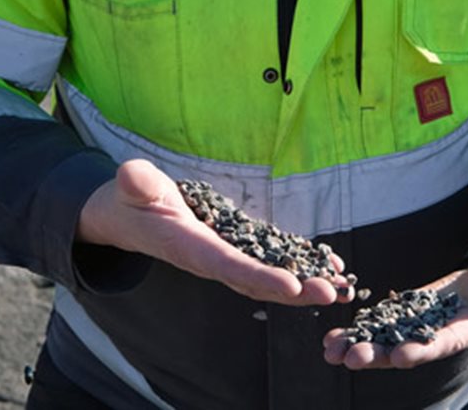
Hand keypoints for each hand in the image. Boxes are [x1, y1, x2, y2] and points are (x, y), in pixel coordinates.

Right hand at [77, 158, 350, 306]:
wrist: (127, 216)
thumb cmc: (130, 198)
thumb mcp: (131, 186)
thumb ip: (136, 184)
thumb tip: (130, 176)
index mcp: (189, 246)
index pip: (228, 265)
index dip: (260, 276)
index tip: (292, 285)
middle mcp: (210, 258)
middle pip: (256, 280)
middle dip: (294, 289)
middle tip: (331, 292)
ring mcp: (223, 255)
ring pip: (267, 275)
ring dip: (303, 283)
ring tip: (340, 287)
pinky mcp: (232, 246)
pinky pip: (268, 260)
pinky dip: (297, 264)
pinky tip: (326, 267)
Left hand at [323, 251, 467, 369]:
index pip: (444, 341)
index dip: (421, 350)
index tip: (398, 356)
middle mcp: (444, 330)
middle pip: (408, 346)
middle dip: (379, 354)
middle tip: (348, 358)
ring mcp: (427, 321)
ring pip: (391, 337)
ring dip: (361, 345)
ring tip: (330, 351)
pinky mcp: (417, 308)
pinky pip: (387, 321)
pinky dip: (363, 329)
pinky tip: (336, 337)